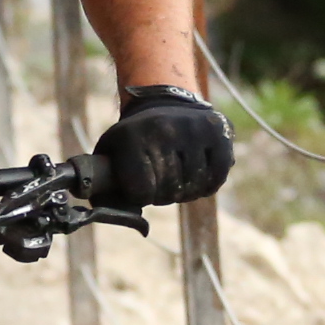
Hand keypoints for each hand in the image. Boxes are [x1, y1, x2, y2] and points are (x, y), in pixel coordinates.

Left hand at [91, 84, 231, 207]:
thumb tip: (130, 223)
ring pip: (194, 187)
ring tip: (178, 176)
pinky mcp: (220, 131)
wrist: (163, 101)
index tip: (140, 183)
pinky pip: (217, 178)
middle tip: (160, 180)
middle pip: (169, 192)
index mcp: (133, 136)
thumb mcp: (110, 153)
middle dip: (163, 195)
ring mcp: (195, 129)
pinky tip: (198, 174)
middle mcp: (166, 129)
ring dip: (186, 191)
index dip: (142, 195)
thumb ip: (105, 188)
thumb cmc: (134, 138)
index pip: (142, 193)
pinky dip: (208, 184)